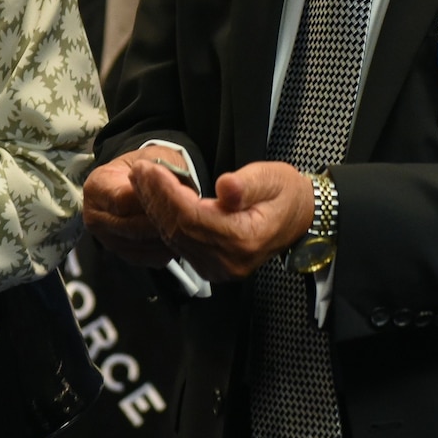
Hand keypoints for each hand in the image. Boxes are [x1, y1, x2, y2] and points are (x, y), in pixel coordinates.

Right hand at [82, 146, 191, 267]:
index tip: (172, 197)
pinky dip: (163, 251)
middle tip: (186, 216)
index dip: (149, 201)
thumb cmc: (147, 167)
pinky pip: (144, 258)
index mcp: (98, 186)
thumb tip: (171, 187)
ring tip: (184, 226)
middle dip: (161, 222)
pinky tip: (176, 238)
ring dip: (164, 239)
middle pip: (131, 227)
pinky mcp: (119, 252)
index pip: (122, 200)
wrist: (139, 179)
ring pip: (139, 246)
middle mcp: (95, 216)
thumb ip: (159, 170)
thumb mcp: (154, 157)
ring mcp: (105, 238)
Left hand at [130, 159, 314, 282]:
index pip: (192, 216)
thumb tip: (226, 186)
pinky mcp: (212, 266)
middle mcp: (228, 261)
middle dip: (154, 198)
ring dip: (155, 209)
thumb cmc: (285, 193)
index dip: (167, 192)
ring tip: (141, 182)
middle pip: (179, 229)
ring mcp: (219, 268)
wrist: (299, 217)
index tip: (150, 169)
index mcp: (244, 239)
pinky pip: (180, 244)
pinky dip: (165, 221)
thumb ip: (246, 184)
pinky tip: (156, 201)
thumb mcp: (272, 178)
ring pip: (175, 239)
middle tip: (138, 172)